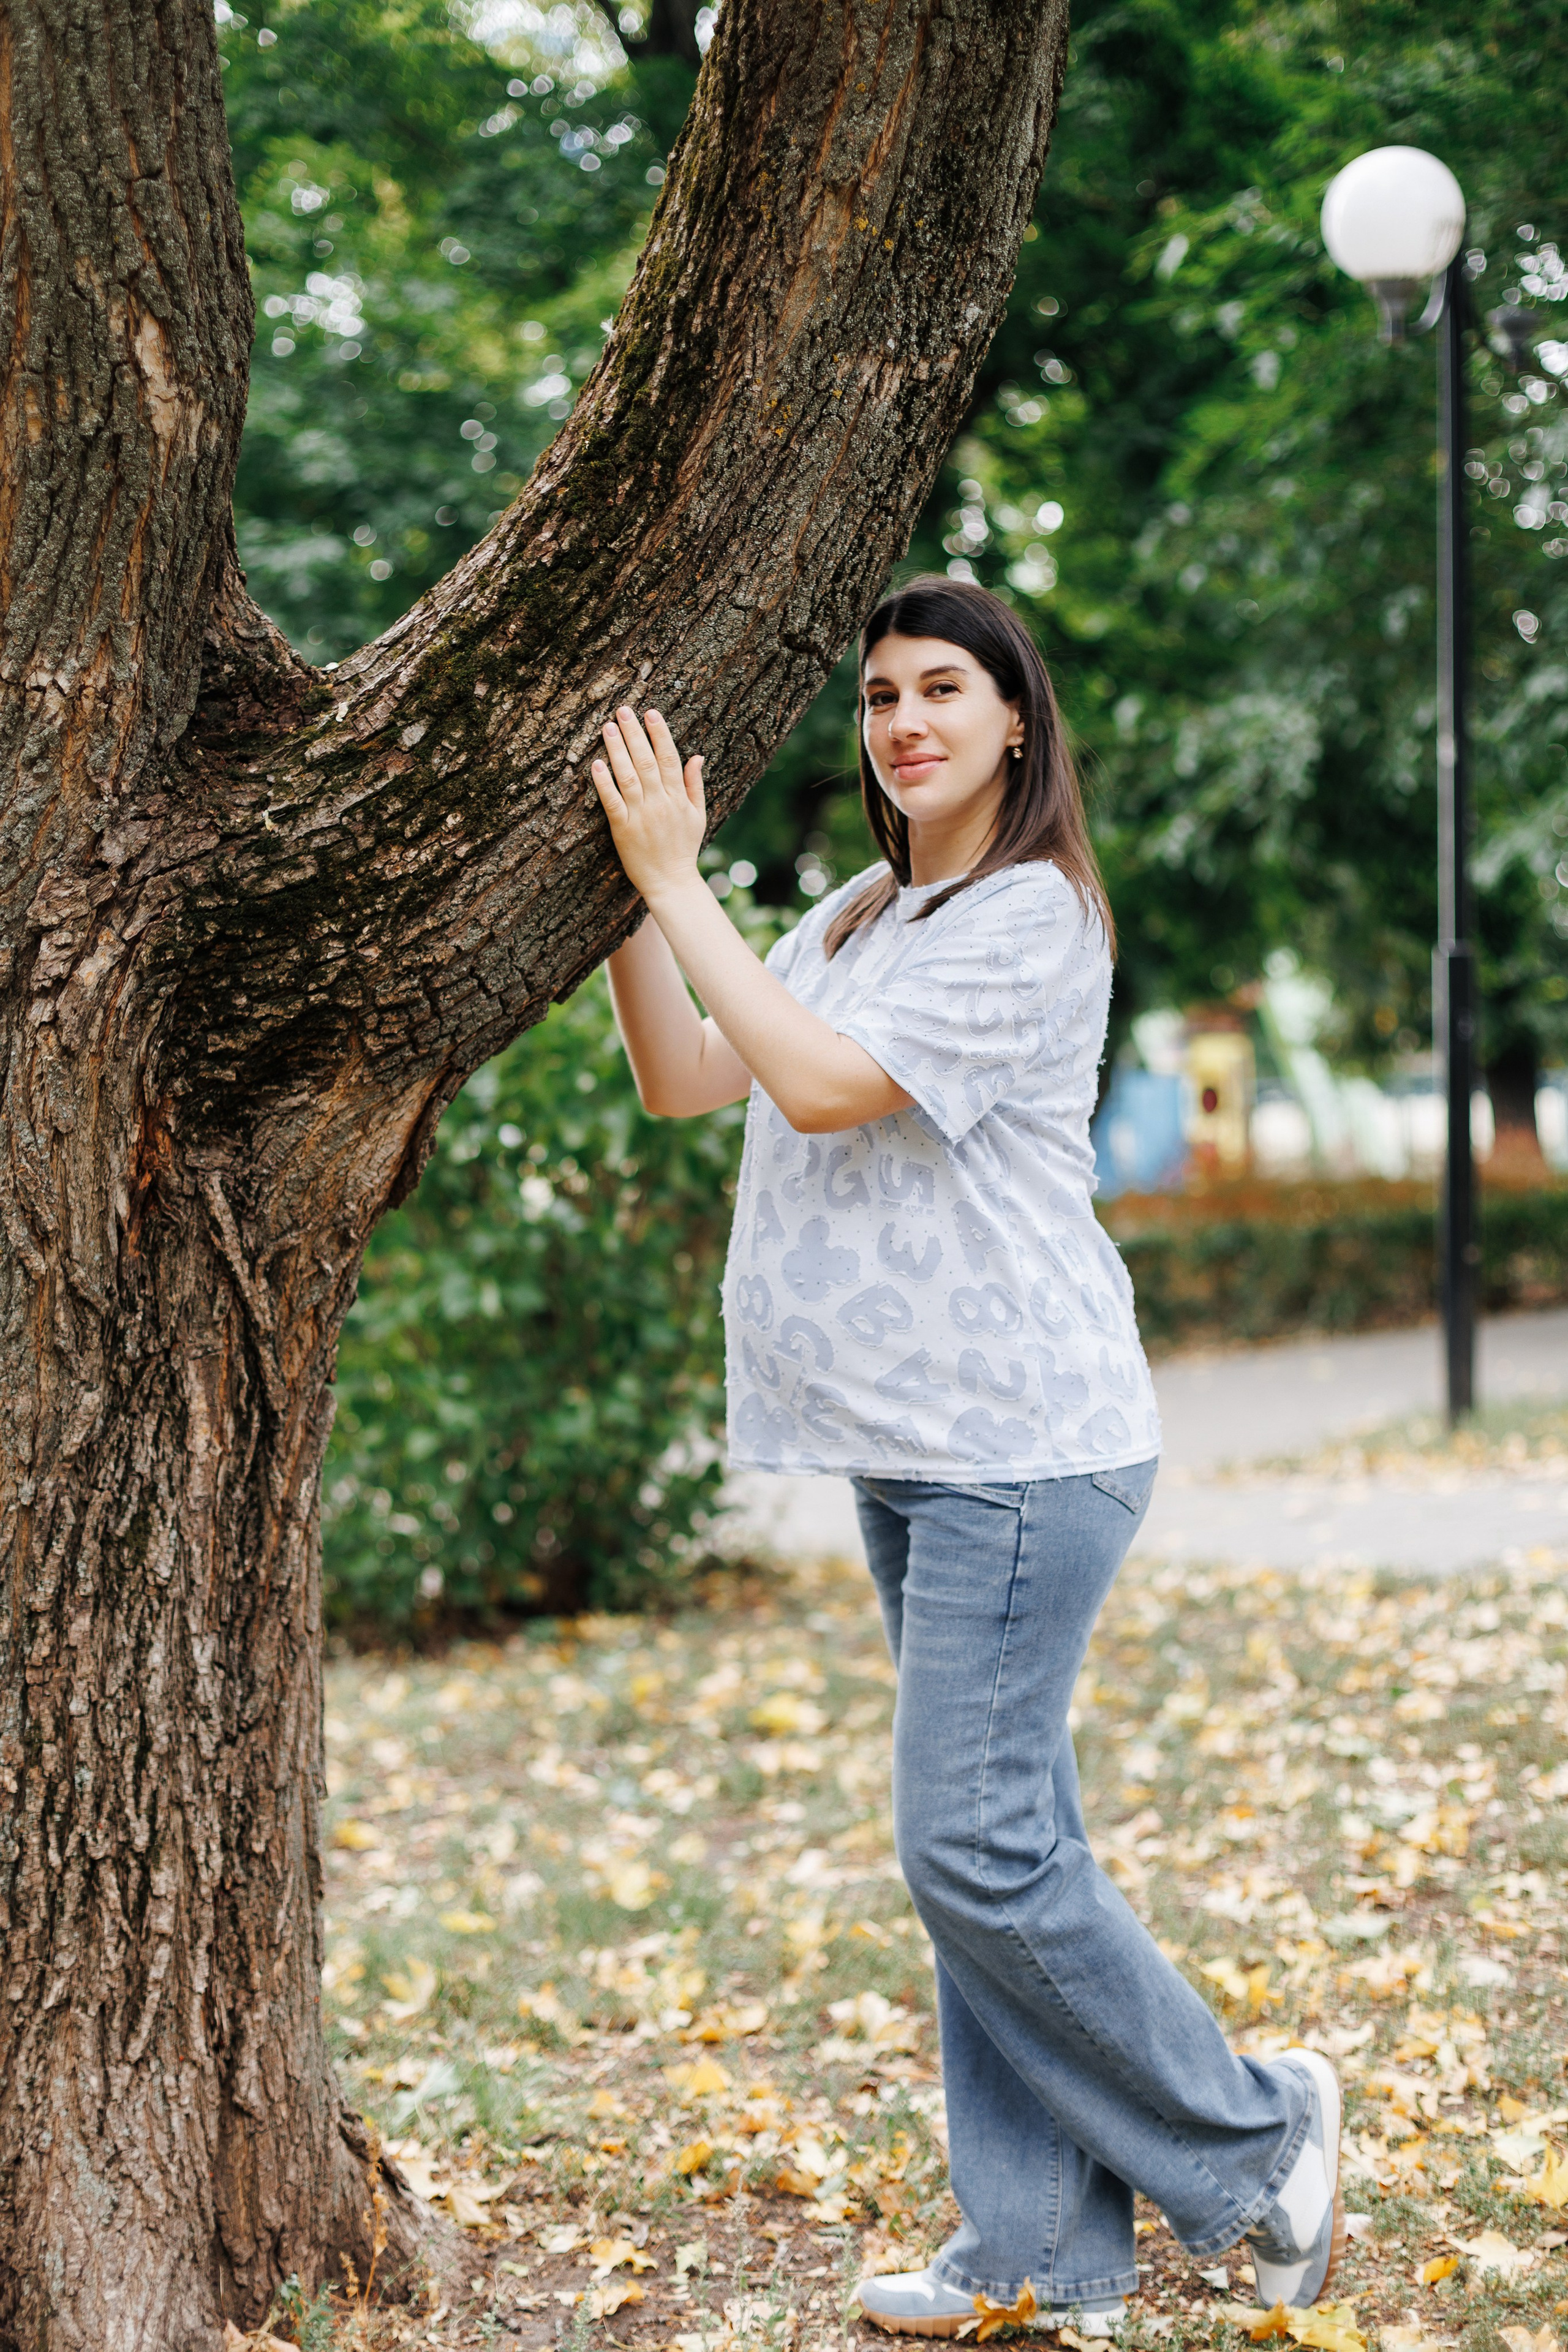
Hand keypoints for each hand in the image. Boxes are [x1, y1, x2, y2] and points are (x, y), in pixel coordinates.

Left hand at [590, 705, 706, 906]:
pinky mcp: (622, 829)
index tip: (650, 713)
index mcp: (678, 798)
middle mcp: (660, 803)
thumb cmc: (683, 848)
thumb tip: (697, 756)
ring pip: (628, 776)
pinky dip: (604, 782)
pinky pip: (612, 801)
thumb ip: (695, 785)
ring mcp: (640, 815)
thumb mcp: (697, 815)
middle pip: (646, 761)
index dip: (659, 734)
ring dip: (617, 750)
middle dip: (634, 733)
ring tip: (608, 727)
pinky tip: (596, 764)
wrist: (671, 882)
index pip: (669, 759)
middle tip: (623, 710)